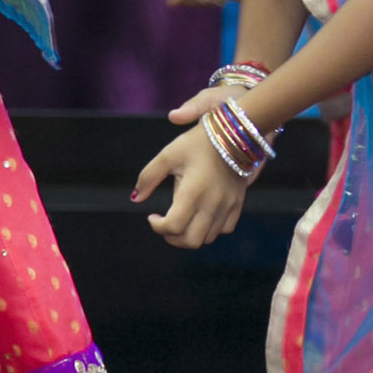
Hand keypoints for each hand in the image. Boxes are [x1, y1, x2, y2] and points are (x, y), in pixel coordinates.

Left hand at [132, 95, 251, 247]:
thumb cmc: (197, 142)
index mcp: (193, 192)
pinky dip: (210, 229)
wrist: (234, 132)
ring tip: (181, 219)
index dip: (157, 227)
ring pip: (208, 238)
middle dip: (172, 238)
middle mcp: (212, 204)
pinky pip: (225, 229)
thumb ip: (148, 177)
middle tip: (164, 224)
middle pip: (191, 241)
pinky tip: (201, 215)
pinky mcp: (238, 203)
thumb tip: (135, 198)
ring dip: (190, 235)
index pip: (173, 227)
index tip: (152, 216)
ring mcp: (228, 206)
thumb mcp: (168, 154)